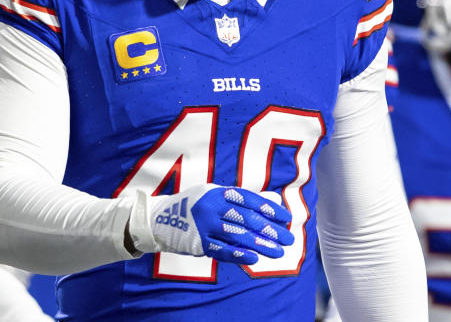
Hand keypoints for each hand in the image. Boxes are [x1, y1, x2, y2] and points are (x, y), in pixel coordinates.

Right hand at [128, 184, 293, 264]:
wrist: (162, 218)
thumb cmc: (196, 206)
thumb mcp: (214, 194)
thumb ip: (239, 199)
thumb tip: (271, 202)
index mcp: (218, 193)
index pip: (249, 200)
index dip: (269, 208)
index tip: (287, 218)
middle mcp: (212, 207)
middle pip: (247, 219)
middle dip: (270, 230)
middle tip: (288, 239)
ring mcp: (205, 225)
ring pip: (238, 235)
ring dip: (260, 244)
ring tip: (278, 252)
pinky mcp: (199, 242)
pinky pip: (222, 249)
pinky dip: (238, 254)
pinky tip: (254, 258)